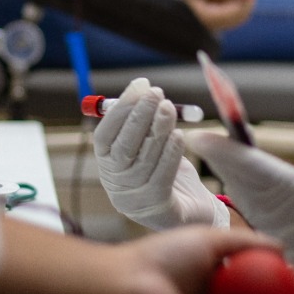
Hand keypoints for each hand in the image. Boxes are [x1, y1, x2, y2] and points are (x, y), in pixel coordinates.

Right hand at [93, 78, 228, 229]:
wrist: (189, 208)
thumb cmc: (164, 168)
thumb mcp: (148, 143)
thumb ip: (142, 121)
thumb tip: (142, 88)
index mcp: (106, 164)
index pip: (105, 135)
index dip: (121, 109)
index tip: (139, 86)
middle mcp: (116, 183)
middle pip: (123, 147)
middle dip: (139, 116)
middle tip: (156, 93)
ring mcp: (135, 198)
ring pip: (144, 159)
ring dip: (157, 130)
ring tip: (169, 108)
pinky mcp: (157, 208)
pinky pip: (162, 176)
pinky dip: (170, 154)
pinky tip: (178, 136)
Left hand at [187, 131, 293, 293]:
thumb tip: (267, 171)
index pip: (256, 168)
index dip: (226, 152)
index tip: (202, 137)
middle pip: (245, 188)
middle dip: (223, 163)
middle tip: (204, 141)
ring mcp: (293, 245)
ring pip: (250, 208)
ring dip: (232, 183)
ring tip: (218, 159)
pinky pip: (264, 230)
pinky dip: (250, 208)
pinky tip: (239, 192)